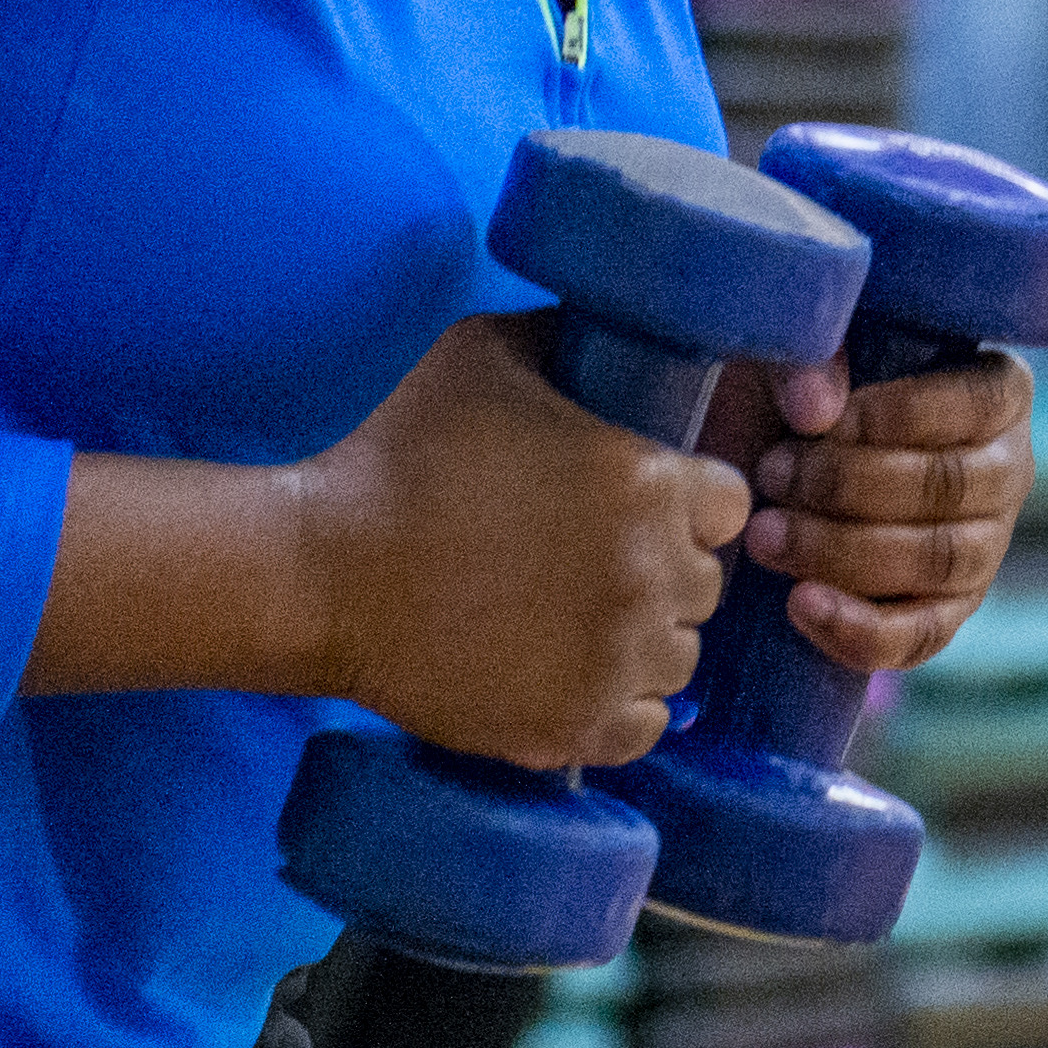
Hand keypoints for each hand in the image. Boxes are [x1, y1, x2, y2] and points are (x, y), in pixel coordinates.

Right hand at [292, 316, 750, 770]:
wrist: (320, 570)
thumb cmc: (396, 451)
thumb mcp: (484, 354)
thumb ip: (563, 337)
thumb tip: (603, 321)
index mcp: (650, 483)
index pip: (727, 503)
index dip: (688, 503)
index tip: (639, 507)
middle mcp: (651, 574)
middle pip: (704, 584)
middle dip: (660, 571)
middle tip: (591, 564)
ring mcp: (616, 659)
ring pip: (677, 657)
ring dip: (640, 641)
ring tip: (574, 624)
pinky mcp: (574, 726)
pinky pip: (645, 726)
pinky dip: (618, 706)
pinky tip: (574, 677)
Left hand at [728, 350, 1038, 675]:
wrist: (782, 475)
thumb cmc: (806, 398)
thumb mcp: (800, 359)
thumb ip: (805, 361)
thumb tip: (816, 408)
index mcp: (998, 394)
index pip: (972, 405)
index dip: (893, 417)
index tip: (816, 423)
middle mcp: (1007, 472)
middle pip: (948, 487)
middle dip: (849, 486)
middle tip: (772, 475)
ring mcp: (986, 548)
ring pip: (937, 561)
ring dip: (843, 552)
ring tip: (767, 536)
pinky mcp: (950, 613)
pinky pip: (921, 636)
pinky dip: (860, 629)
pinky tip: (800, 604)